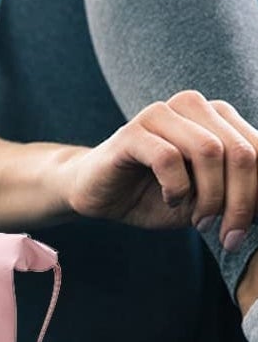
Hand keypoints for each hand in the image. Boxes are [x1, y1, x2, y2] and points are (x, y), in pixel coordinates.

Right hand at [61, 90, 257, 248]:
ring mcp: (162, 114)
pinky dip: (176, 188)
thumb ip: (237, 195)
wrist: (98, 195)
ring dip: (210, 197)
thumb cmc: (153, 196)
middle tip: (228, 236)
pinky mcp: (133, 132)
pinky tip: (171, 201)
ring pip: (209, 151)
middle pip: (240, 151)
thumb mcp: (205, 200)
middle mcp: (194, 106)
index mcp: (217, 117)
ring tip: (200, 221)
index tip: (246, 230)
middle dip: (241, 201)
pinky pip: (169, 158)